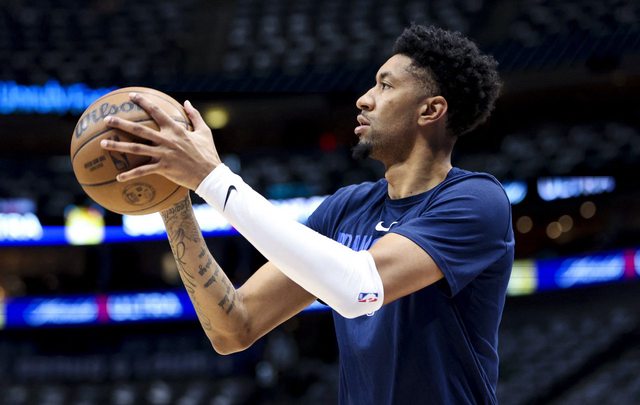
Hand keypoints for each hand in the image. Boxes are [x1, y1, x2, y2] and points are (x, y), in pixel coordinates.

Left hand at [100, 92, 221, 189]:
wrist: (210, 174)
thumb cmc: (208, 153)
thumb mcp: (204, 131)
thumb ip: (194, 116)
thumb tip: (187, 102)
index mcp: (176, 129)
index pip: (156, 111)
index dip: (143, 102)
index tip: (131, 96)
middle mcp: (167, 140)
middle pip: (139, 130)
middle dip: (121, 123)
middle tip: (106, 119)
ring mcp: (163, 154)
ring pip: (136, 149)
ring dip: (118, 146)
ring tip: (102, 143)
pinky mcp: (163, 168)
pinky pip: (143, 171)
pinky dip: (130, 174)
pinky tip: (118, 177)